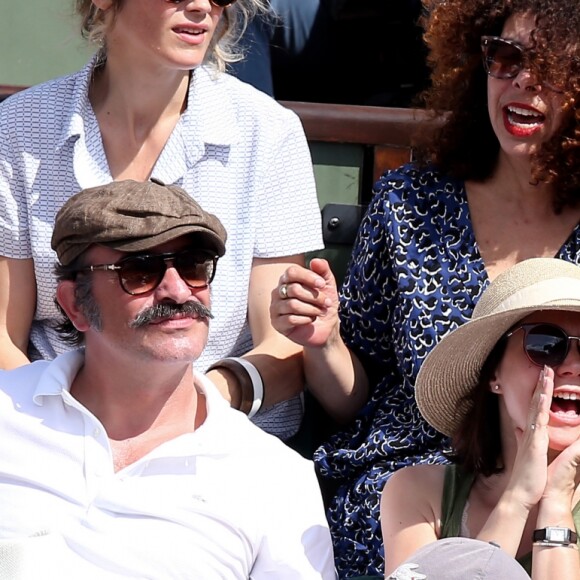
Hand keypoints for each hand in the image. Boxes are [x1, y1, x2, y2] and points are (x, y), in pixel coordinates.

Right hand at [270, 258, 339, 346]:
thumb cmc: (324, 305)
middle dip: (315, 297)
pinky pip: (290, 319)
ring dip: (312, 309)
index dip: (308, 277)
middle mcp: (278, 292)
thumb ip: (323, 270)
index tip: (322, 284)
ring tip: (320, 312)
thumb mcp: (328, 286)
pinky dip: (305, 319)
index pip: (292, 272)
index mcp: (288, 280)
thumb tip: (315, 261)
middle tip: (327, 303)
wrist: (326, 329)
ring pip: (293, 305)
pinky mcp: (277, 323)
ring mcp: (275, 308)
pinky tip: (310, 320)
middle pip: (294, 289)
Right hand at [507, 366, 551, 510]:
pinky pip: (538, 420)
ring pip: (536, 407)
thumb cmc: (528, 478)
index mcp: (532, 434)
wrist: (520, 493)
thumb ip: (525, 440)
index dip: (539, 392)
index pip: (535, 408)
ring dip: (541, 389)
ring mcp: (531, 435)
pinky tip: (543, 396)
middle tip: (545, 367)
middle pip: (535, 402)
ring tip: (546, 373)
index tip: (543, 378)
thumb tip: (519, 429)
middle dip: (540, 384)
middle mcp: (530, 431)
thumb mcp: (529, 455)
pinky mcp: (535, 442)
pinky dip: (540, 406)